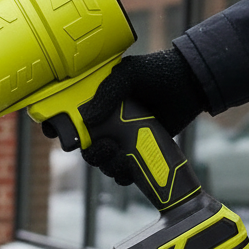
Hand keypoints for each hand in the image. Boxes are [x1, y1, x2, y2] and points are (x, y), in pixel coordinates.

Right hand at [42, 49, 206, 184]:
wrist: (193, 86)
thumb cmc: (158, 73)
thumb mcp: (129, 74)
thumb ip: (108, 92)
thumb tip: (87, 120)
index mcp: (95, 103)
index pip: (65, 118)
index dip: (55, 127)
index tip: (55, 132)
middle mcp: (104, 124)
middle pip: (83, 147)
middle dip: (89, 153)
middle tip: (102, 147)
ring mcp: (121, 140)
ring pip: (102, 163)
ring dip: (106, 165)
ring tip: (121, 158)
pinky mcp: (138, 153)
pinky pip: (123, 172)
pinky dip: (124, 175)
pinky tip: (131, 168)